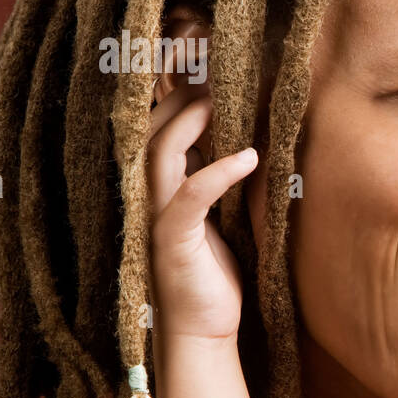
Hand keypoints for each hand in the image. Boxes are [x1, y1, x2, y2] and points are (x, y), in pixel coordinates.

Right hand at [145, 77, 258, 342]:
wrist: (203, 329)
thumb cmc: (213, 272)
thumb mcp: (220, 215)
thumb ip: (216, 177)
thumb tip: (240, 136)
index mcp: (159, 187)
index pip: (154, 127)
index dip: (175, 94)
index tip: (208, 67)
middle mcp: (148, 197)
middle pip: (150, 130)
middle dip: (179, 96)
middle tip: (214, 71)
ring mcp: (156, 218)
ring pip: (159, 153)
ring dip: (190, 122)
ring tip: (222, 99)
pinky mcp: (173, 241)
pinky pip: (190, 197)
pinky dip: (217, 172)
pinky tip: (249, 157)